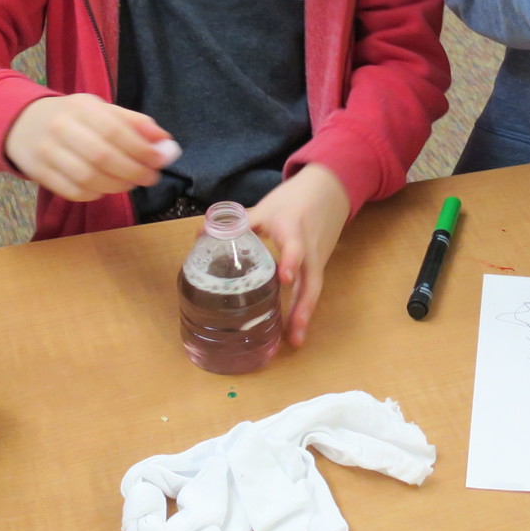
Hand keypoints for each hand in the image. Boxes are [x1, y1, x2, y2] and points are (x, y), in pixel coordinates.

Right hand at [4, 94, 171, 200]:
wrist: (21, 122)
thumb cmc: (72, 117)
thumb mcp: (101, 110)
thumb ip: (134, 124)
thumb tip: (166, 143)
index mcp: (81, 107)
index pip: (115, 130)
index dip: (141, 149)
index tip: (159, 161)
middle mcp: (61, 128)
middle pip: (102, 156)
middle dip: (133, 171)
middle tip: (150, 177)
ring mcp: (47, 152)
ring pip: (87, 178)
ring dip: (116, 185)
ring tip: (129, 183)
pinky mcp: (38, 173)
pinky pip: (72, 191)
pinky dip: (94, 194)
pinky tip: (104, 188)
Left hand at [245, 163, 351, 345]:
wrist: (330, 190)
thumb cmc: (295, 198)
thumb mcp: (265, 207)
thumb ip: (237, 224)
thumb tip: (199, 236)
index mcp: (293, 229)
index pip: (295, 247)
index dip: (290, 262)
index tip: (284, 279)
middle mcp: (310, 249)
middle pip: (311, 281)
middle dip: (302, 307)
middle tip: (292, 334)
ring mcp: (318, 258)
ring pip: (314, 289)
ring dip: (305, 314)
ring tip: (295, 341)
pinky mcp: (320, 265)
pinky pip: (313, 287)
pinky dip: (305, 307)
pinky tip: (295, 328)